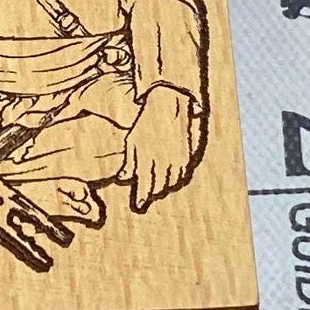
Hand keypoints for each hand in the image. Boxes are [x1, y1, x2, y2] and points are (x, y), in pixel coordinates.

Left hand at [121, 83, 199, 212]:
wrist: (169, 104)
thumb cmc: (146, 123)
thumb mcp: (132, 140)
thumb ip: (129, 162)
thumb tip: (122, 179)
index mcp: (146, 155)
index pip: (145, 183)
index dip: (142, 196)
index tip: (139, 205)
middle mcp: (162, 159)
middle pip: (159, 186)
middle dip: (152, 193)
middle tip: (147, 196)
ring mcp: (176, 157)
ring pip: (172, 183)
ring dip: (164, 188)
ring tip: (157, 188)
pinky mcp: (187, 154)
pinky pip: (183, 174)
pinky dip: (176, 180)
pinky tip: (170, 179)